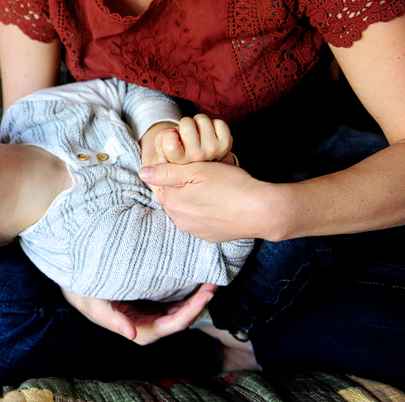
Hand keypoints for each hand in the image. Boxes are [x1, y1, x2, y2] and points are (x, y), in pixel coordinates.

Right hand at [60, 284, 216, 344]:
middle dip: (198, 302)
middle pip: (179, 317)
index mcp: (136, 327)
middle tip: (213, 283)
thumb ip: (113, 320)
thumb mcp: (93, 304)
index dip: (190, 313)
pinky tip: (193, 276)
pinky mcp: (146, 298)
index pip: (170, 325)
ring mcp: (147, 310)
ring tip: (209, 279)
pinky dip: (183, 289)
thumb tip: (133, 335)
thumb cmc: (82, 292)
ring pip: (177, 308)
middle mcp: (145, 321)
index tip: (205, 295)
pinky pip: (170, 298)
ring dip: (194, 296)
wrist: (73, 278)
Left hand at [140, 160, 279, 241]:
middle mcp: (180, 221)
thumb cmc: (230, 185)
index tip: (192, 166)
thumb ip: (166, 171)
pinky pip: (202, 221)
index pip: (164, 184)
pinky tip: (221, 203)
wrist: (262, 211)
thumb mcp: (196, 170)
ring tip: (215, 189)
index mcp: (173, 203)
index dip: (176, 172)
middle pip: (175, 198)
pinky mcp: (210, 237)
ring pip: (188, 210)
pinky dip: (207, 212)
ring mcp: (195, 232)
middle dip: (185, 187)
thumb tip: (142, 172)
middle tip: (206, 177)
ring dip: (195, 200)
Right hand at [155, 114, 232, 164]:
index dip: (169, 135)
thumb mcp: (164, 152)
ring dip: (198, 123)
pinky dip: (214, 125)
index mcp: (178, 162)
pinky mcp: (226, 144)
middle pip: (186, 124)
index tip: (173, 139)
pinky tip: (210, 136)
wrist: (204, 167)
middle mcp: (196, 158)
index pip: (170, 143)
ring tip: (198, 134)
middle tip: (186, 135)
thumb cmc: (180, 155)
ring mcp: (213, 151)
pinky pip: (219, 122)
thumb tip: (171, 131)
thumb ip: (161, 141)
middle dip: (184, 124)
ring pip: (202, 119)